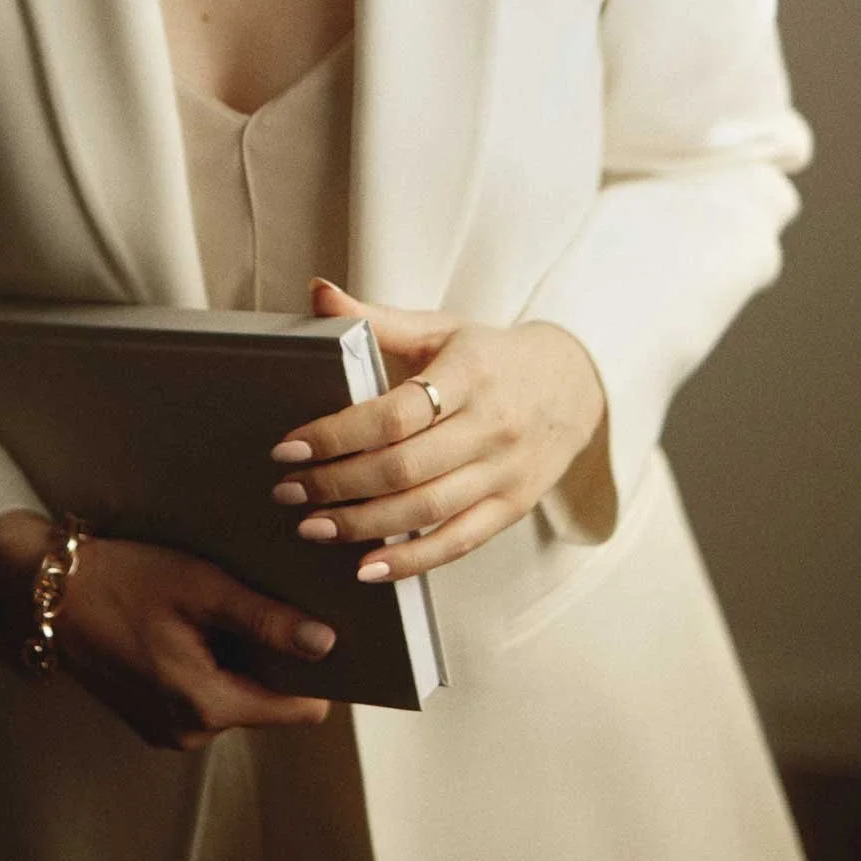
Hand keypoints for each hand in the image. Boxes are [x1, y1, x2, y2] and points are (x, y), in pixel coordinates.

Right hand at [0, 510, 336, 750]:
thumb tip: (325, 643)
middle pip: (266, 699)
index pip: (298, 710)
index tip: (325, 626)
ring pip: (235, 694)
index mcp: (205, 704)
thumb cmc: (122, 580)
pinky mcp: (152, 715)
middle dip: (274, 654)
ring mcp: (168, 728)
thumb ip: (264, 620)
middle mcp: (190, 731)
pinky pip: (205, 693)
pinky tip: (196, 619)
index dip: (318, 670)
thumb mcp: (199, 586)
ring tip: (225, 602)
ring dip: (241, 655)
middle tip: (268, 597)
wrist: (46, 593)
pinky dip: (211, 660)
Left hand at [268, 281, 607, 584]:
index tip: (289, 448)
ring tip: (312, 526)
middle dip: (337, 484)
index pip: (396, 412)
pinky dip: (411, 561)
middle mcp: (492, 425)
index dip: (338, 434)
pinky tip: (367, 568)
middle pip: (404, 467)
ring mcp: (505, 471)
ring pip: (426, 509)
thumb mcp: (439, 328)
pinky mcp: (512, 507)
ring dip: (362, 525)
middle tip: (288, 491)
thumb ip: (374, 318)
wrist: (572, 384)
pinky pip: (457, 543)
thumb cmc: (488, 356)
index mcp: (470, 372)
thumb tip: (317, 292)